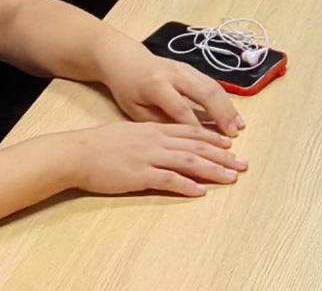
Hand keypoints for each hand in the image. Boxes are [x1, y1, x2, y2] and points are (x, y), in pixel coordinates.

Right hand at [56, 120, 245, 197]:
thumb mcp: (131, 132)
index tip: (231, 144)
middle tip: (243, 163)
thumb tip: (167, 142)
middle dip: (223, 155)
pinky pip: (168, 180)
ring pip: (189, 161)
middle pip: (197, 146)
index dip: (214, 138)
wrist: (78, 152)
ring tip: (231, 177)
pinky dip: (186, 185)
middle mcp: (157, 140)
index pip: (192, 131)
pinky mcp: (140, 174)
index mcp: (156, 128)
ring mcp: (150, 156)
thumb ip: (151, 136)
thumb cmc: (101, 144)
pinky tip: (200, 191)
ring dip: (213, 170)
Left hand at [97, 42, 242, 135]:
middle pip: (205, 93)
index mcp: (157, 85)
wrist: (126, 60)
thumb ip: (159, 123)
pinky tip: (233, 113)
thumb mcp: (135, 110)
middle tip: (232, 134)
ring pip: (213, 86)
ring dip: (228, 106)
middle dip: (221, 114)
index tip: (208, 146)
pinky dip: (225, 99)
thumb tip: (184, 139)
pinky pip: (213, 83)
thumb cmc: (128, 89)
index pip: (181, 109)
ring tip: (238, 125)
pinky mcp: (192, 68)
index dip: (196, 128)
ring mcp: (186, 68)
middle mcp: (175, 74)